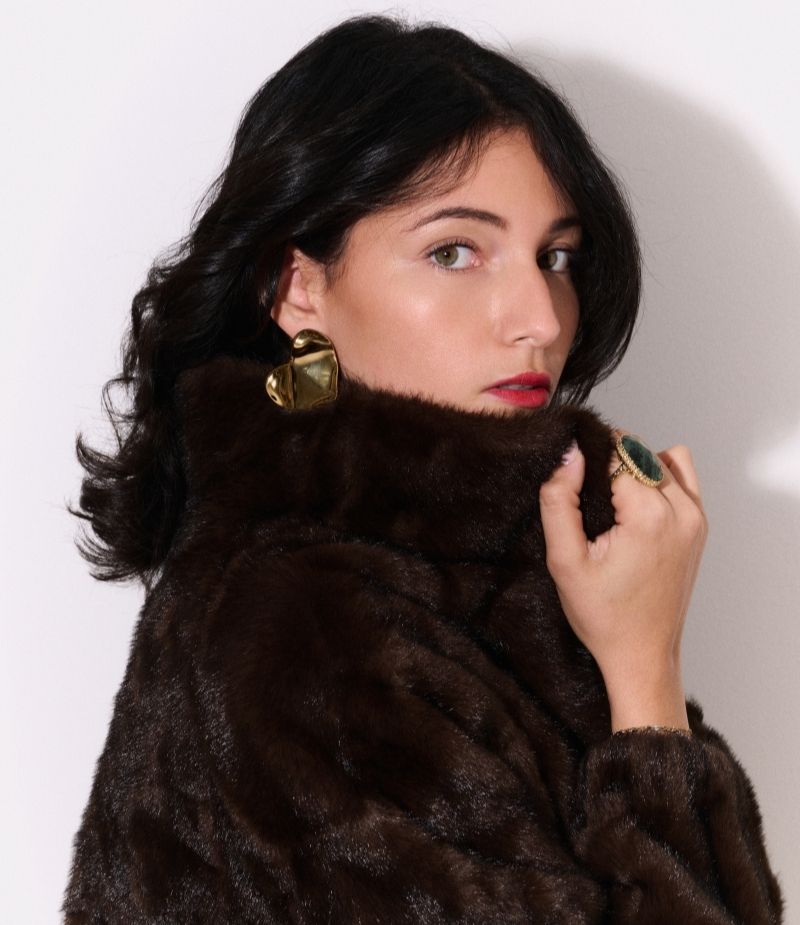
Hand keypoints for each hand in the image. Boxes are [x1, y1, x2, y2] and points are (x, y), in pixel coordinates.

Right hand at [538, 434, 707, 731]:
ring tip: (611, 506)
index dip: (587, 465)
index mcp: (649, 516)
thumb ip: (559, 500)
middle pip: (637, 453)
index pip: (614, 454)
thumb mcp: (564, 561)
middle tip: (589, 505)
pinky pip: (682, 477)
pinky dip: (657, 477)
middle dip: (608, 466)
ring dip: (632, 469)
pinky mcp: (699, 526)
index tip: (574, 492)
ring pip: (660, 460)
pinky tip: (634, 505)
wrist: (642, 653)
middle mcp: (681, 511)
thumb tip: (568, 454)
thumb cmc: (603, 615)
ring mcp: (696, 518)